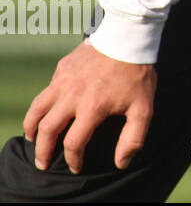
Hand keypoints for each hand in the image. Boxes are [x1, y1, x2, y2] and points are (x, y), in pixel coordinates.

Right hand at [23, 40, 156, 173]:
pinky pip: (46, 90)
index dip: (73, 160)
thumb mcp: (144, 108)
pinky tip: (48, 111)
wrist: (129, 38)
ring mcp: (63, 80)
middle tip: (43, 163)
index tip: (75, 166)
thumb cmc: (138, 74)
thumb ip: (133, 138)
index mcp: (92, 107)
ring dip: (32, 128)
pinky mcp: (62, 68)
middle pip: (47, 130)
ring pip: (37, 109)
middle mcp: (72, 95)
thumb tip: (122, 163)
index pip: (73, 144)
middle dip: (42, 151)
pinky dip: (42, 105)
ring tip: (33, 139)